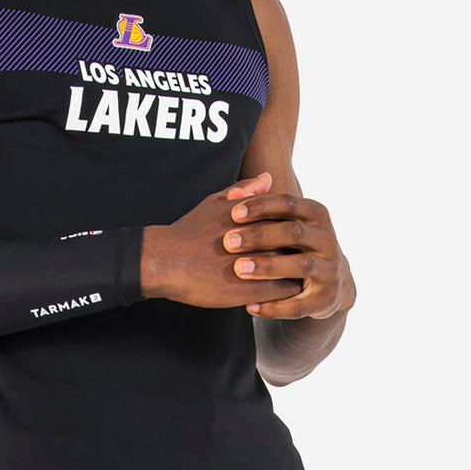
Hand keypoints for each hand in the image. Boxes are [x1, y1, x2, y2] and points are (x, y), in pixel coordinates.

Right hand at [140, 173, 303, 308]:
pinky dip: (287, 291)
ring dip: (297, 270)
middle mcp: (259, 239)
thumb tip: (268, 178)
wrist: (168, 260)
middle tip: (302, 256)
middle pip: (295, 243)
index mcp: (253, 216)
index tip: (295, 234)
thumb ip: (244, 190)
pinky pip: (282, 292)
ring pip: (293, 268)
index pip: (290, 219)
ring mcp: (256, 265)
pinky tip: (283, 290)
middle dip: (300, 249)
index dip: (294, 227)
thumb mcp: (216, 203)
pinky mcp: (251, 290)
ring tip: (297, 274)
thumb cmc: (190, 230)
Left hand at [222, 180, 354, 318]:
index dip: (261, 206)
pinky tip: (249, 307)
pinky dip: (274, 306)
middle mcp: (328, 239)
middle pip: (294, 232)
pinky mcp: (326, 298)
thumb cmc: (293, 242)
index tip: (233, 212)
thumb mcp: (282, 221)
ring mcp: (330, 269)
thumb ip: (258, 205)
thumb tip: (234, 192)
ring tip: (238, 269)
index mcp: (316, 214)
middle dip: (260, 236)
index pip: (288, 202)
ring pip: (300, 265)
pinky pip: (300, 304)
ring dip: (268, 267)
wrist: (329, 280)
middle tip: (228, 241)